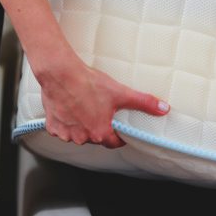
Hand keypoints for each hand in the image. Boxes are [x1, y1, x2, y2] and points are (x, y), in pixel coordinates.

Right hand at [39, 55, 169, 147]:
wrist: (61, 73)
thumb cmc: (88, 84)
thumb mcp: (121, 93)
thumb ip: (144, 103)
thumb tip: (163, 109)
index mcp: (99, 133)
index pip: (114, 142)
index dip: (119, 135)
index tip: (120, 128)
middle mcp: (82, 137)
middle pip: (96, 137)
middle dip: (100, 127)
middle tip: (101, 111)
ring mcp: (65, 133)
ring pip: (78, 134)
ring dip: (83, 125)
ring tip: (85, 107)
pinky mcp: (52, 126)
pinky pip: (63, 129)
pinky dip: (67, 122)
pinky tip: (71, 108)